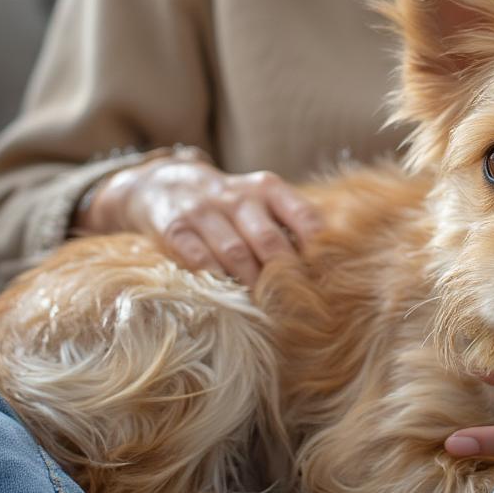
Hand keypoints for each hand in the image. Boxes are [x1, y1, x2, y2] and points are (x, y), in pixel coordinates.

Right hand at [78, 157, 322, 285]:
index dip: (317, 250)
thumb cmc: (229, 204)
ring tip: (267, 309)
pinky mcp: (175, 229)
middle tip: (298, 306)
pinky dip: (217, 281)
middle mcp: (238, 196)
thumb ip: (291, 225)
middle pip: (270, 240)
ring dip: (253, 284)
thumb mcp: (262, 201)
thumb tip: (328, 266)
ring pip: (236, 253)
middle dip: (285, 276)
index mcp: (268, 188)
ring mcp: (204, 212)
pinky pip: (199, 259)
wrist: (164, 183)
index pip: (303, 216)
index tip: (327, 279)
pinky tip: (229, 297)